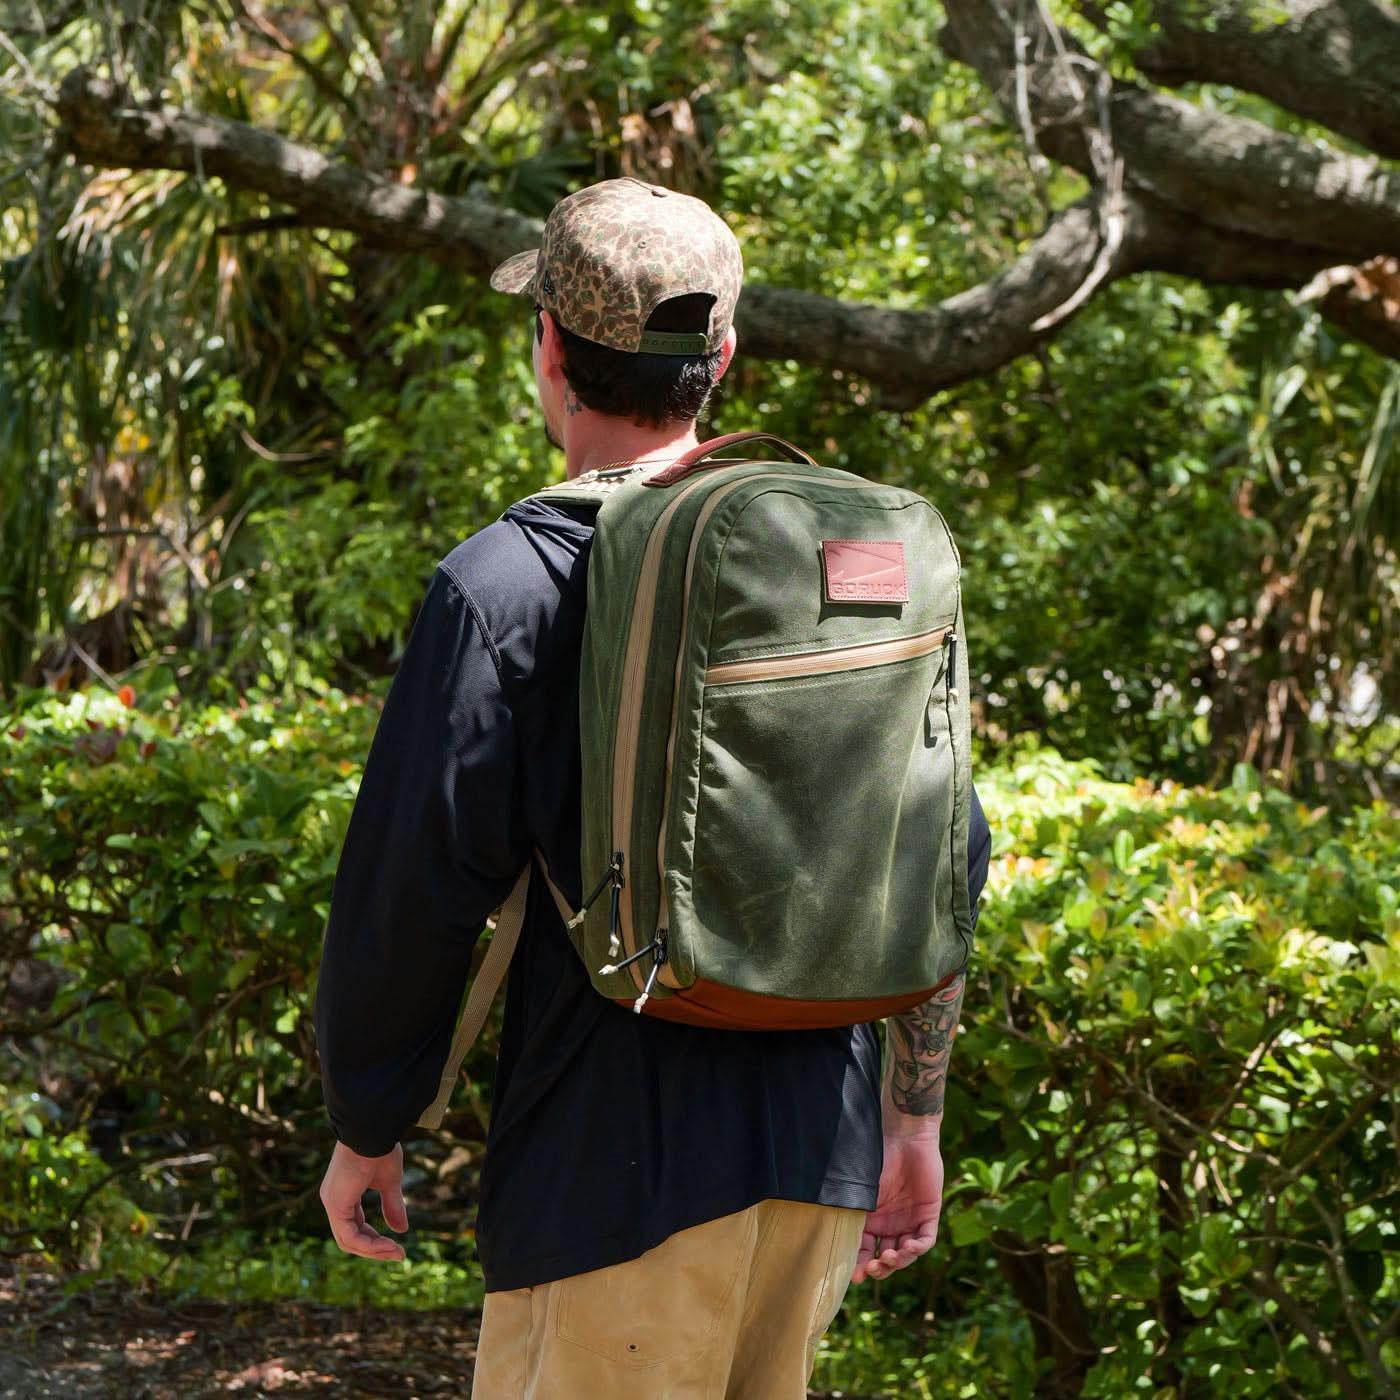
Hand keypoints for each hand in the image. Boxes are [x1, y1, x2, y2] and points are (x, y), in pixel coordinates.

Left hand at [319, 1140, 408, 1260]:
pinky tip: (388, 1246)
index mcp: (343, 1194)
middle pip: (350, 1238)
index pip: (356, 1227)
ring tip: (397, 1252)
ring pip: (348, 1241)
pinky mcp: (336, 1205)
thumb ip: (392, 1205)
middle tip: (398, 1254)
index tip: (397, 1245)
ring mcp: (333, 1203)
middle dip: (375, 1249)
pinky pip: (350, 1236)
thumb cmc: (380, 1148)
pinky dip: (369, 1245)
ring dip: (374, 1250)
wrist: (372, 1129)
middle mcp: (334, 1200)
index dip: (375, 1239)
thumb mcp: (390, 1181)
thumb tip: (402, 1230)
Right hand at [852, 1130, 943, 1283]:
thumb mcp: (860, 1189)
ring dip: (896, 1261)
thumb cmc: (877, 1158)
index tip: (854, 1276)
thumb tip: (825, 1236)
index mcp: (871, 1219)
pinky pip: (925, 1240)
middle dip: (878, 1268)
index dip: (859, 1265)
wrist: (904, 1137)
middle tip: (871, 1269)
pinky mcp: (928, 1214)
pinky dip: (916, 1248)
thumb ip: (849, 1210)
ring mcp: (910, 1220)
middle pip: (885, 1257)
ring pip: (905, 1253)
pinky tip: (906, 1248)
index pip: (865, 1250)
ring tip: (887, 1258)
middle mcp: (890, 1224)